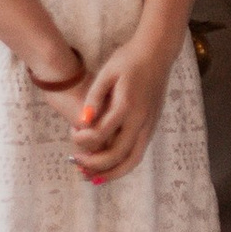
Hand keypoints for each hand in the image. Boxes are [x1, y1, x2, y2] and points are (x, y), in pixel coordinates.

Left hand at [71, 34, 168, 183]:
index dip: (82, 140)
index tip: (72, 133)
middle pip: (118, 155)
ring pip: (132, 160)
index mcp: (127, 105)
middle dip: (94, 165)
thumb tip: (83, 121)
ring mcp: (149, 125)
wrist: (157, 53)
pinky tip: (108, 167)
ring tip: (92, 178)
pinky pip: (138, 153)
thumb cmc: (128, 60)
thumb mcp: (106, 73)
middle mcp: (141, 120)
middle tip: (76, 165)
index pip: (101, 134)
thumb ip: (94, 98)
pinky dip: (122, 165)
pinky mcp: (152, 126)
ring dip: (111, 173)